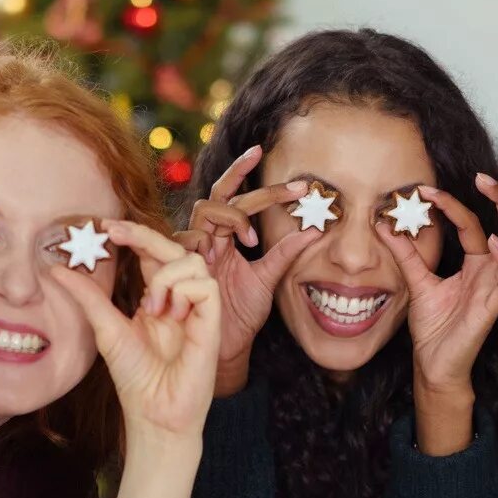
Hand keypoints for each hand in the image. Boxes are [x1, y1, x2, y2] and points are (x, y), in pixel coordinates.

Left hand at [50, 221, 220, 450]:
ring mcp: (198, 309)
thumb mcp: (106, 329)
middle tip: (114, 231)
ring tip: (152, 307)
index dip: (134, 236)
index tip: (105, 227)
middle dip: (145, 235)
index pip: (152, 255)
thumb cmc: (135, 378)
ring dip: (166, 275)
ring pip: (193, 262)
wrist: (153, 414)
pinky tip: (172, 315)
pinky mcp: (213, 321)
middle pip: (174, 249)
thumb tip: (58, 270)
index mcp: (157, 299)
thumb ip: (88, 297)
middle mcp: (180, 300)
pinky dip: (184, 292)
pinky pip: (206, 286)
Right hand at [179, 145, 322, 394]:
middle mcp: (208, 237)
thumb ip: (286, 253)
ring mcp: (193, 250)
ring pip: (205, 210)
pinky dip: (209, 241)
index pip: (233, 194)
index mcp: (226, 236)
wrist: (222, 346)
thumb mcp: (268, 279)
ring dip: (231, 217)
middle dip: (246, 179)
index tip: (263, 151)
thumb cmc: (240, 315)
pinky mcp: (182, 265)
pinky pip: (190, 239)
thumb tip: (315, 229)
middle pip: (221, 195)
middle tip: (284, 178)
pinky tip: (228, 254)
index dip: (244, 171)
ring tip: (250, 239)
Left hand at [385, 185, 497, 393]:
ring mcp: (496, 287)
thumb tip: (383, 225)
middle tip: (482, 178)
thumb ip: (405, 254)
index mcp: (476, 263)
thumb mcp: (417, 282)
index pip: (472, 224)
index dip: (452, 205)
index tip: (425, 190)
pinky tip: (496, 243)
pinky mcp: (495, 306)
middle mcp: (491, 271)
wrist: (434, 364)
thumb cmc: (434, 326)